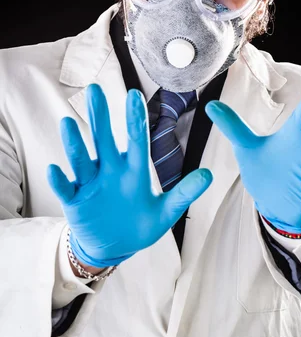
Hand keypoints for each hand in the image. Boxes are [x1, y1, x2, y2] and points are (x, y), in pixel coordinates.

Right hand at [47, 84, 212, 266]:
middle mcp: (110, 170)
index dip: (134, 119)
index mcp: (133, 170)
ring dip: (74, 143)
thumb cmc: (139, 224)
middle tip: (95, 89)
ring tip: (68, 124)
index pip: (135, 140)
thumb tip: (209, 175)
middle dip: (100, 116)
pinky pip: (65, 189)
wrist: (113, 247)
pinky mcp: (74, 201)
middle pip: (103, 139)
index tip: (134, 95)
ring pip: (81, 159)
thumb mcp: (166, 212)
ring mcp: (90, 184)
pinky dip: (59, 181)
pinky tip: (54, 169)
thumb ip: (184, 193)